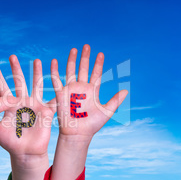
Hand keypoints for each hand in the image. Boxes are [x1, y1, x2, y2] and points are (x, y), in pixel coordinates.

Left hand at [0, 55, 55, 179]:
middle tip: (12, 56)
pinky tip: (61, 81)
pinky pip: (54, 100)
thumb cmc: (10, 142)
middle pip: (19, 81)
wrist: (25, 152)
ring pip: (36, 85)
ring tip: (36, 60)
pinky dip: (58, 92)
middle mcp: (23, 101)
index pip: (3, 88)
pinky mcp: (46, 112)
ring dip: (36, 73)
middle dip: (16, 69)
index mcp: (10, 105)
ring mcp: (35, 105)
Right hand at [47, 44, 127, 179]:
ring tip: (74, 49)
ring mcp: (71, 90)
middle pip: (83, 68)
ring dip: (72, 60)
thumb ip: (115, 100)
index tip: (101, 54)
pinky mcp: (61, 94)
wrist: (78, 134)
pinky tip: (55, 61)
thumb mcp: (107, 112)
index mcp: (92, 91)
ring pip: (71, 71)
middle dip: (85, 57)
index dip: (98, 64)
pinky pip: (57, 81)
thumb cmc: (92, 125)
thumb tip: (126, 90)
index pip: (96, 73)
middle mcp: (81, 88)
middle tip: (87, 46)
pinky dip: (55, 71)